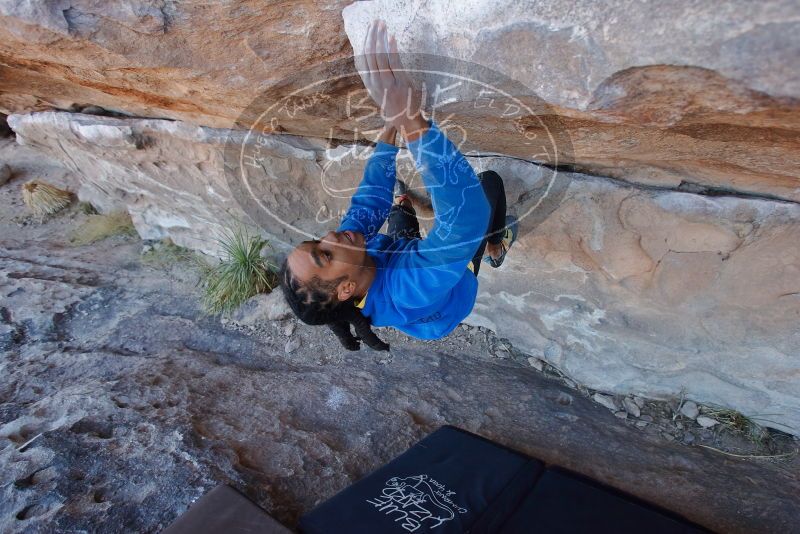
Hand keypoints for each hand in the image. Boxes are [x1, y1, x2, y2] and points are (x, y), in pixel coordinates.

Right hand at [355, 19, 427, 141]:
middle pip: (370, 55)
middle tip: (375, 22)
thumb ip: (373, 78)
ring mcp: (388, 83)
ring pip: (380, 57)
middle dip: (372, 36)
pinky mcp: (400, 83)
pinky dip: (392, 49)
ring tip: (382, 25)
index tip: (368, 31)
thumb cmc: (393, 105)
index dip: (364, 43)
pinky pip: (394, 63)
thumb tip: (370, 62)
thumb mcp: (378, 92)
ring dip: (380, 39)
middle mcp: (376, 83)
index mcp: (370, 84)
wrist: (405, 121)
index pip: (362, 59)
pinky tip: (392, 38)